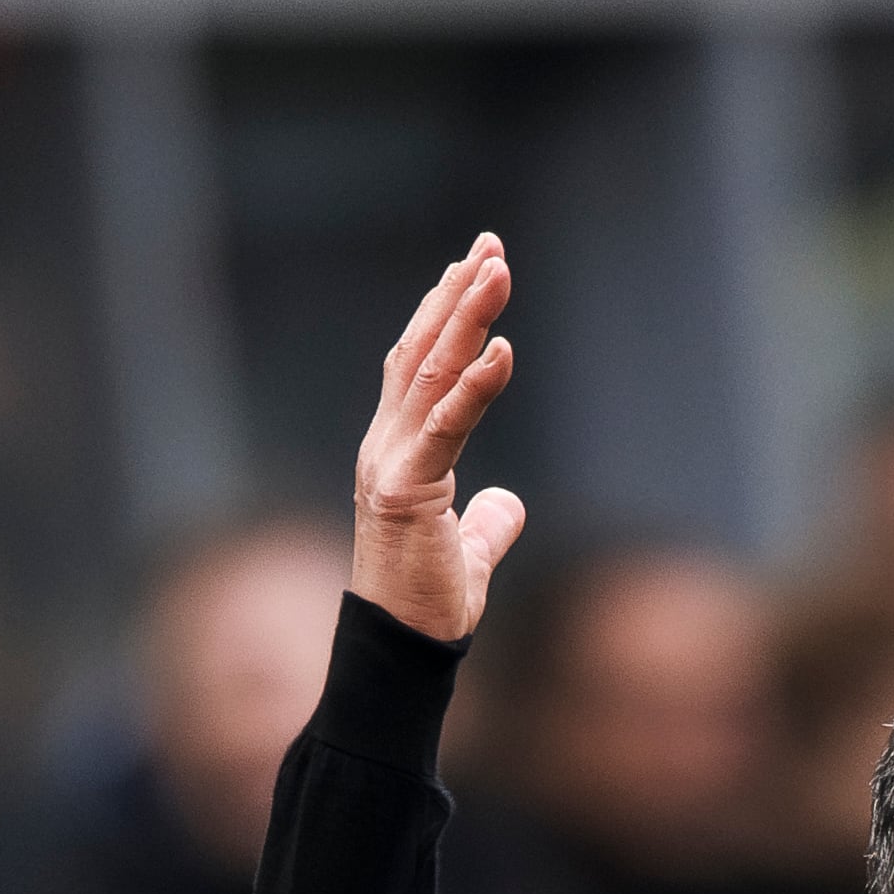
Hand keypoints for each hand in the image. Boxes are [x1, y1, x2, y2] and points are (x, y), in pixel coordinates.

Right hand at [352, 233, 527, 640]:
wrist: (400, 650)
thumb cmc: (426, 604)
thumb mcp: (466, 553)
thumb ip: (485, 523)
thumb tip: (507, 505)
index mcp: (398, 453)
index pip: (419, 367)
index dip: (445, 315)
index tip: (472, 267)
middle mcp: (385, 445)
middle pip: (423, 352)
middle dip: (458, 294)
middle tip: (491, 243)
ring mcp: (390, 463)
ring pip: (431, 374)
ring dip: (466, 317)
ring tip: (497, 268)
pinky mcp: (406, 491)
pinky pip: (447, 427)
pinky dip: (474, 385)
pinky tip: (501, 348)